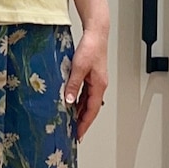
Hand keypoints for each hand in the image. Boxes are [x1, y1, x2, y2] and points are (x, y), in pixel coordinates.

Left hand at [63, 27, 107, 143]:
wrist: (96, 33)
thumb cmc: (91, 47)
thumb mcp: (79, 67)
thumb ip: (73, 85)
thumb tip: (69, 101)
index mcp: (99, 86)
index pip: (92, 110)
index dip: (84, 124)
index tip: (79, 134)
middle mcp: (99, 85)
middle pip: (91, 108)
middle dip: (83, 121)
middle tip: (74, 132)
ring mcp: (96, 81)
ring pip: (88, 101)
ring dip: (80, 112)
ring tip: (71, 121)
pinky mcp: (92, 76)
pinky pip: (85, 93)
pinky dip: (79, 101)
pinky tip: (71, 103)